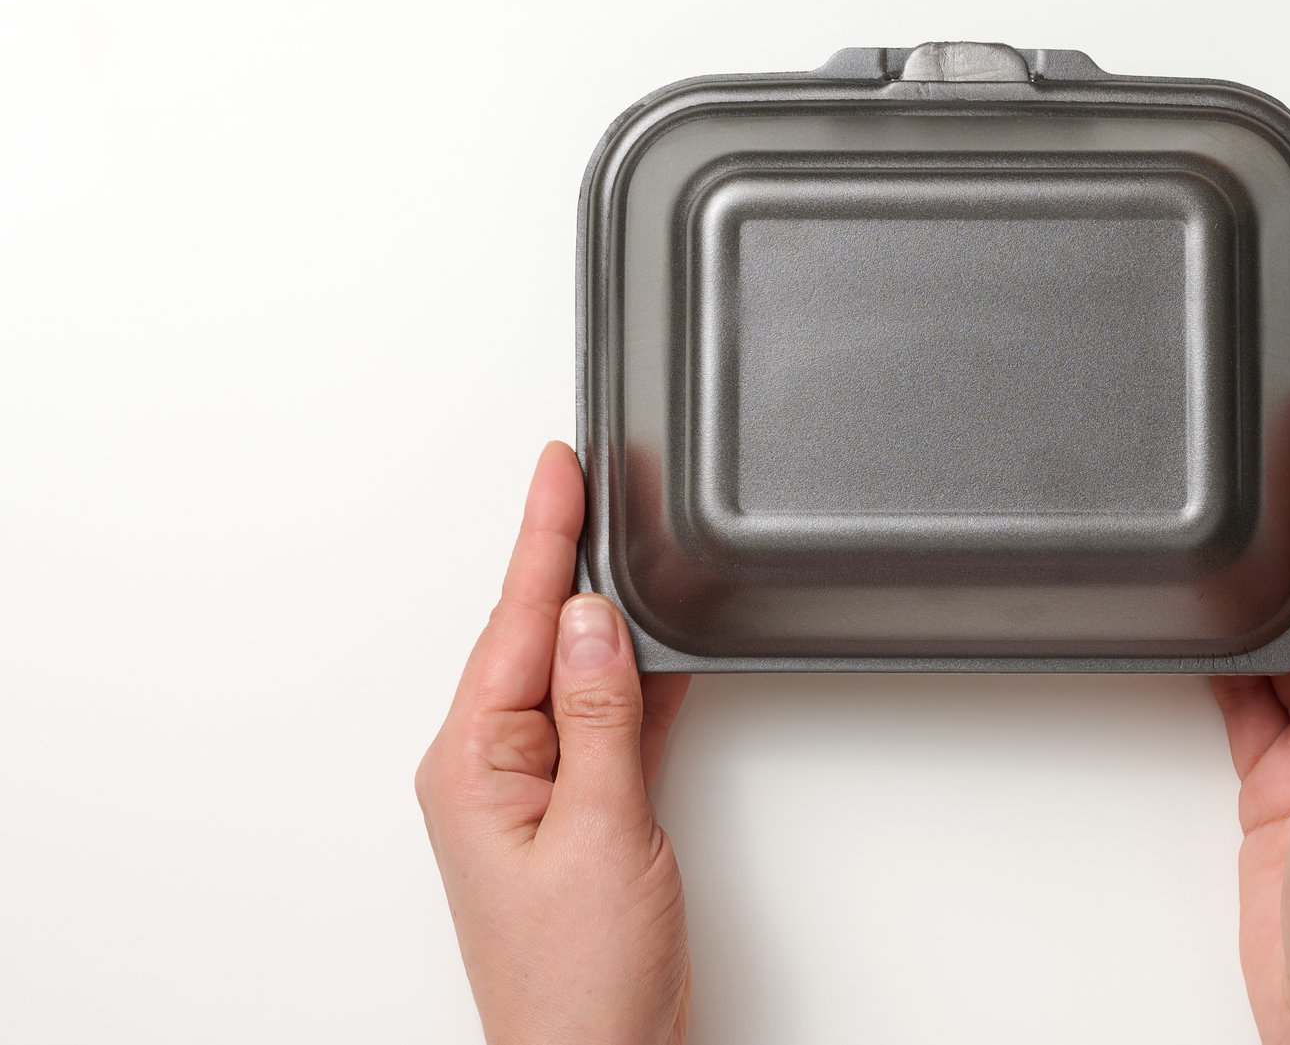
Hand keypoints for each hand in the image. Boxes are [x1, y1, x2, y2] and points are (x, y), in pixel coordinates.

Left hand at [416, 443, 692, 1044]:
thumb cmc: (577, 979)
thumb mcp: (599, 831)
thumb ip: (599, 717)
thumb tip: (595, 620)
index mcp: (475, 764)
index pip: (519, 623)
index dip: (544, 537)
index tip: (559, 467)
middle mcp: (495, 769)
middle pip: (539, 636)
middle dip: (568, 557)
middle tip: (595, 479)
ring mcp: (536, 792)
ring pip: (577, 675)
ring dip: (606, 617)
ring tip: (627, 542)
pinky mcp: (579, 813)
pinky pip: (606, 722)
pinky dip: (637, 681)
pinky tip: (658, 645)